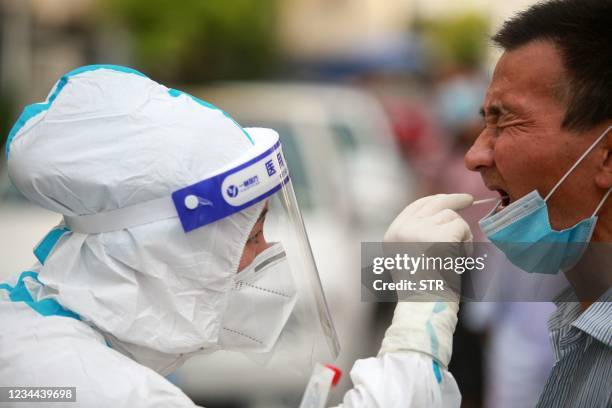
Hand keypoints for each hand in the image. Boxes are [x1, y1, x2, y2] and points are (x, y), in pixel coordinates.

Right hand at [378, 194, 473, 367]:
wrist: (424, 306)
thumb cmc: (423, 290)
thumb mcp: (410, 258)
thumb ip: (419, 235)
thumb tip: (444, 215)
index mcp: (393, 235)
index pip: (415, 207)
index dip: (434, 201)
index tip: (448, 200)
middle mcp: (404, 228)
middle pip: (433, 204)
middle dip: (453, 199)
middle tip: (469, 200)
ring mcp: (421, 230)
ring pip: (451, 217)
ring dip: (461, 235)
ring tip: (456, 258)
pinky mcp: (441, 235)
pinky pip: (462, 228)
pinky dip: (467, 243)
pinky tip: (460, 260)